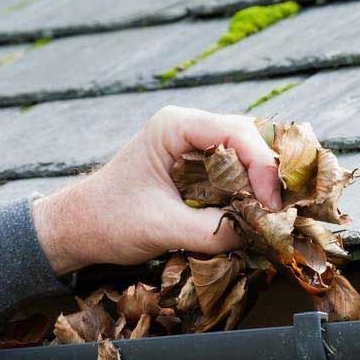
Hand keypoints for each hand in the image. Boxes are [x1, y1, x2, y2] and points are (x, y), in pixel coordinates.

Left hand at [32, 106, 282, 274]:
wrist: (78, 228)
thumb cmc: (109, 221)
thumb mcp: (162, 229)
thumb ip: (211, 231)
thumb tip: (257, 233)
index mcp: (174, 126)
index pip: (237, 133)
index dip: (263, 166)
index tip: (271, 204)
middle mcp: (187, 127)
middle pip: (249, 137)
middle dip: (269, 171)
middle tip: (282, 208)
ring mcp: (192, 145)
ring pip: (246, 152)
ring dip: (262, 180)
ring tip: (273, 211)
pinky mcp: (195, 166)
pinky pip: (234, 170)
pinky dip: (249, 188)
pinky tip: (257, 211)